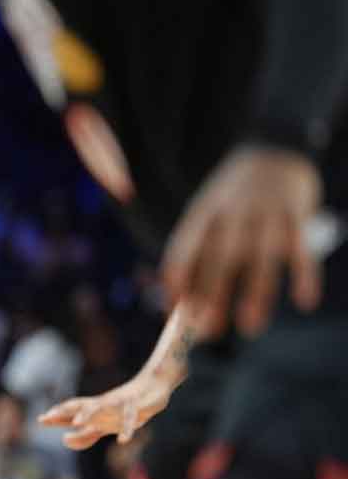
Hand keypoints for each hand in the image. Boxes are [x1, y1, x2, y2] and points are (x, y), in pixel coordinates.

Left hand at [39, 367, 177, 449]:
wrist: (155, 386)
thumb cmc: (126, 407)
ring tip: (77, 423)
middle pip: (81, 405)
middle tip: (48, 417)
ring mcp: (120, 403)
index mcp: (95, 407)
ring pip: (102, 406)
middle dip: (65, 411)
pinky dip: (127, 428)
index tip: (40, 420)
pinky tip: (122, 440)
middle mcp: (104, 404)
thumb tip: (65, 441)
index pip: (72, 410)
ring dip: (89, 414)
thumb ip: (86, 435)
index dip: (57, 414)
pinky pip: (131, 418)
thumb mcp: (104, 425)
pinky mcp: (137, 406)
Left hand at [163, 147, 322, 337]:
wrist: (274, 148)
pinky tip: (305, 302)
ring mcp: (266, 211)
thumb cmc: (233, 199)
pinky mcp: (297, 213)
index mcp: (202, 212)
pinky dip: (305, 275)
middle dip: (212, 294)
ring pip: (260, 256)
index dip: (176, 281)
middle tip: (209, 331)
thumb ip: (195, 255)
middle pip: (220, 256)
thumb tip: (176, 304)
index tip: (174, 313)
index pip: (183, 247)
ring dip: (255, 293)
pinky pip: (302, 247)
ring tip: (250, 328)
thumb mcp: (208, 215)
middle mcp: (231, 211)